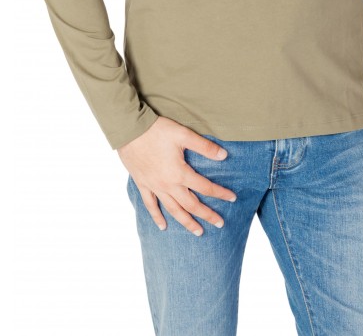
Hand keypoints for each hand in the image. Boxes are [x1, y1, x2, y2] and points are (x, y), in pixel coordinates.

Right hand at [117, 116, 237, 235]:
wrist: (129, 130)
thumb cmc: (157, 130)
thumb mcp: (184, 134)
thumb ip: (204, 147)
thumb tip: (224, 156)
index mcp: (180, 173)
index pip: (205, 187)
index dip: (220, 193)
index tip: (232, 198)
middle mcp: (168, 185)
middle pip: (191, 205)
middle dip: (207, 215)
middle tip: (219, 224)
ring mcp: (154, 187)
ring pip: (173, 210)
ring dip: (186, 222)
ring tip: (198, 232)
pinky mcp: (142, 184)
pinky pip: (150, 205)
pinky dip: (157, 217)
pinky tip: (163, 226)